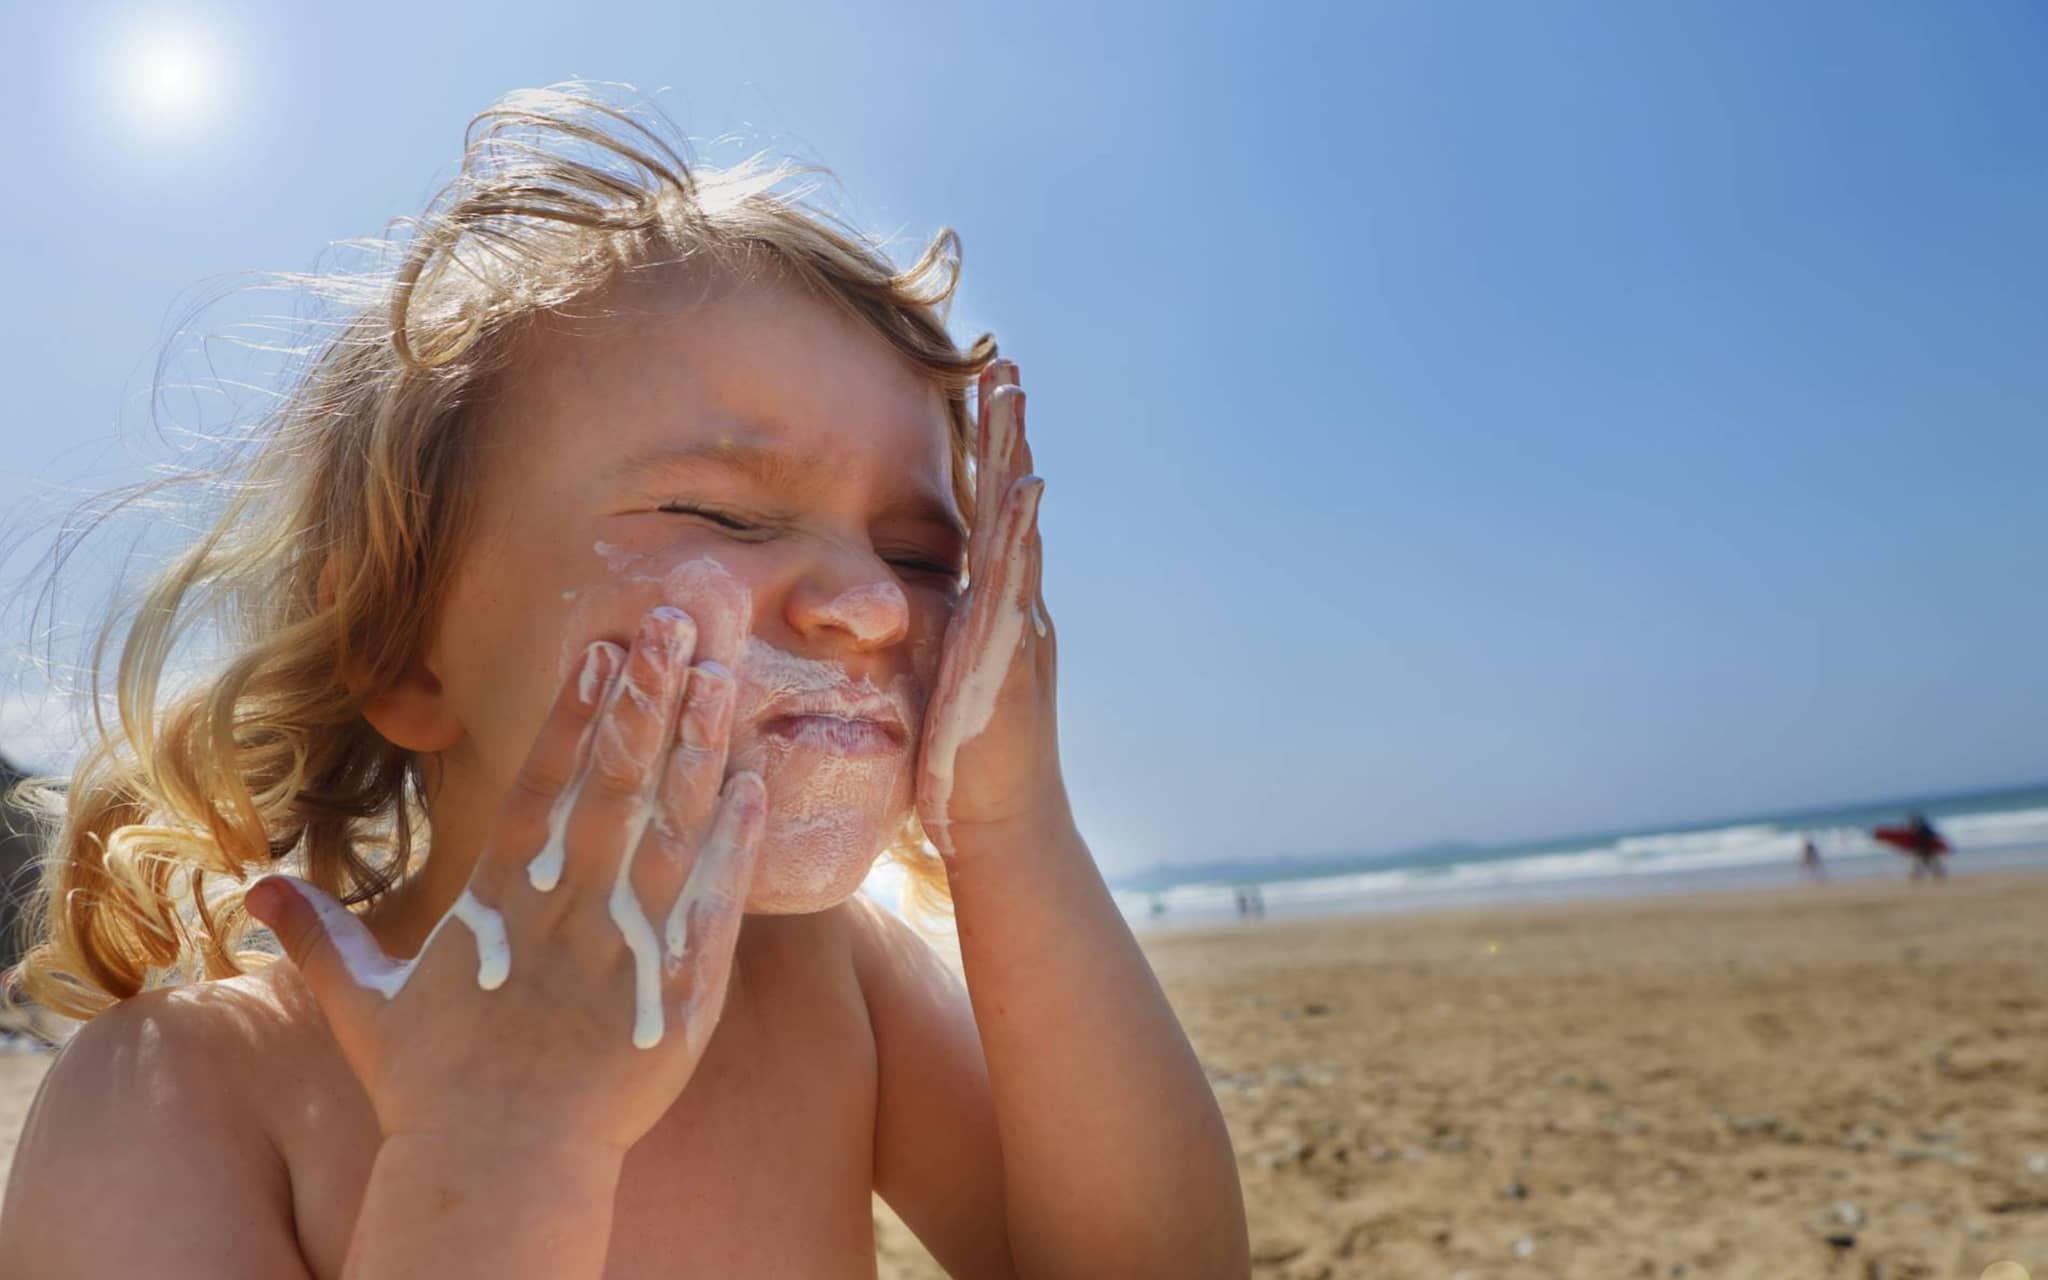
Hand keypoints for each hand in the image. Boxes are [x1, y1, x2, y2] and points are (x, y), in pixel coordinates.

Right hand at [245, 601, 764, 1155]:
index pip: (542, 781)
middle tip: (678, 623)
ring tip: (723, 675)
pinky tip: (756, 784)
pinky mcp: (681, 988)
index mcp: (500, 898)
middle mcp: (568, 905)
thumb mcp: (363, 1007)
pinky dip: (737, 842)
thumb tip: (254, 892)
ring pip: (672, 824)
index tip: (601, 648)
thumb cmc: (431, 1090)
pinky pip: (716, 900)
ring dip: (698, 745)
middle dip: (646, 696)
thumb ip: (319, 938)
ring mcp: (628, 942)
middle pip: (615, 781)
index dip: (573, 711)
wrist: (499, 1169)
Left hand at [916, 358, 1068, 861]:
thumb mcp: (932, 682)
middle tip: (1002, 361)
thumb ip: (920, 638)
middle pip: (1008, 501)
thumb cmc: (957, 765)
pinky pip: (1019, 579)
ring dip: (1015, 454)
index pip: (984, 517)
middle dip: (1006, 431)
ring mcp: (1020, 625)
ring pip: (1019, 524)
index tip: (980, 393)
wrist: (1000, 827)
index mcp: (990, 609)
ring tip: (1012, 393)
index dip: (985, 456)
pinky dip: (1023, 528)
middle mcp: (1015, 606)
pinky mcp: (1014, 654)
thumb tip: (888, 609)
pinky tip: (1025, 484)